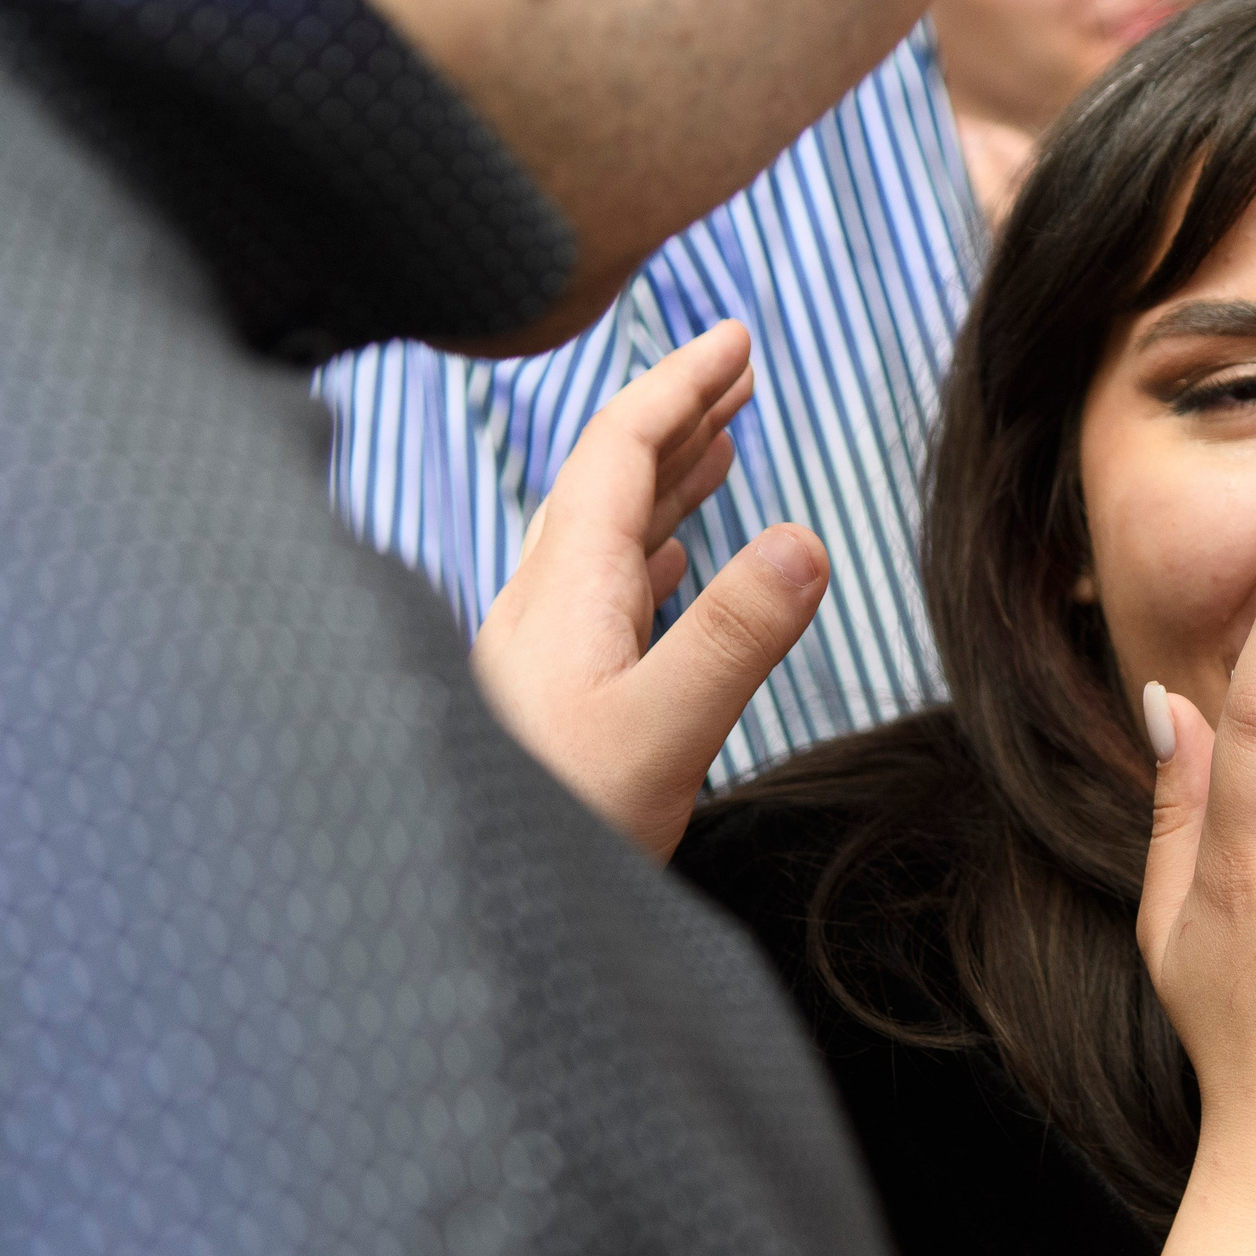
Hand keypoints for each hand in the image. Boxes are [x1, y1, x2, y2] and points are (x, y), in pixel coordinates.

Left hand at [470, 321, 828, 859]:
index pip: (622, 449)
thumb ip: (734, 638)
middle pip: (610, 478)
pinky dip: (650, 554)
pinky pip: (603, 593)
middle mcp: (543, 608)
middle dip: (678, 417)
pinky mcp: (547, 701)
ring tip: (720, 449)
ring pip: (606, 534)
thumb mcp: (660, 733)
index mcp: (567, 592)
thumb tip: (806, 539)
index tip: (737, 339)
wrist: (449, 916)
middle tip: (739, 372)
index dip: (682, 384)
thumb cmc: (551, 831)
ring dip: (666, 481)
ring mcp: (539, 655)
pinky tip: (668, 570)